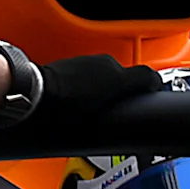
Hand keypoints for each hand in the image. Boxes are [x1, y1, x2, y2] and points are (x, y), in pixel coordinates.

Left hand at [12, 54, 161, 142]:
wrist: (35, 94)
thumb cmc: (62, 109)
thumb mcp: (97, 120)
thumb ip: (117, 118)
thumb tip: (122, 128)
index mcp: (118, 78)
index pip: (148, 77)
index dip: (154, 87)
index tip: (155, 94)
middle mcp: (107, 64)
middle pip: (128, 76)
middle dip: (127, 90)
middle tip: (122, 106)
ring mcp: (91, 60)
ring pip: (109, 72)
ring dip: (108, 85)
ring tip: (98, 102)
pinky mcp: (77, 60)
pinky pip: (92, 70)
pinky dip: (92, 80)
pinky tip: (83, 96)